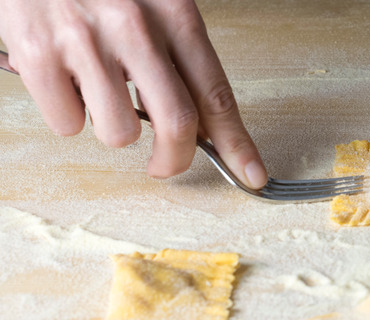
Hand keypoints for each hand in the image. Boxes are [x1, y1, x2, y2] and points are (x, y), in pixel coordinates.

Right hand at [0, 0, 266, 187]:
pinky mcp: (37, 52)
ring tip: (100, 93)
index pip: (217, 94)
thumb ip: (179, 55)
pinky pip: (67, 123)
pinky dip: (68, 114)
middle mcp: (135, 27)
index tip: (252, 174)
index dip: (238, 144)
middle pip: (178, 124)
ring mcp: (85, 40)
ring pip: (118, 132)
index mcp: (175, 13)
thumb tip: (201, 122)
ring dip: (114, 128)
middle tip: (166, 164)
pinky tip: (67, 81)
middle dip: (175, 159)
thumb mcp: (156, 1)